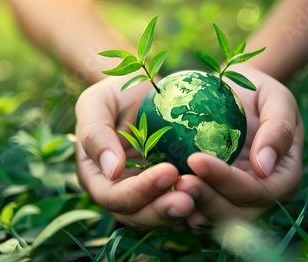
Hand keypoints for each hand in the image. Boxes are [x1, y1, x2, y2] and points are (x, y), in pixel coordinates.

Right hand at [75, 77, 194, 229]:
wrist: (145, 90)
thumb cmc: (116, 93)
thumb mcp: (97, 103)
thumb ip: (96, 134)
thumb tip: (111, 170)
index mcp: (96, 177)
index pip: (114, 197)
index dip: (139, 191)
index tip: (168, 171)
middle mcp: (120, 192)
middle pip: (137, 216)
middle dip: (162, 211)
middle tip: (189, 199)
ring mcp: (146, 194)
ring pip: (160, 217)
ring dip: (181, 213)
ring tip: (202, 197)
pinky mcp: (170, 190)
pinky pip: (181, 209)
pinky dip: (196, 208)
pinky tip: (212, 197)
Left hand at [174, 64, 303, 228]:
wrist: (233, 94)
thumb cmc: (259, 92)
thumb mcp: (277, 99)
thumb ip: (278, 129)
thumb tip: (264, 167)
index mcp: (283, 178)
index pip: (257, 190)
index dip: (226, 180)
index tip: (196, 159)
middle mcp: (260, 197)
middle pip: (234, 212)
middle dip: (205, 199)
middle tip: (178, 180)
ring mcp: (234, 201)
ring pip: (211, 219)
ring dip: (188, 208)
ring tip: (166, 189)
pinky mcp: (211, 198)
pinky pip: (194, 212)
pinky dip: (177, 210)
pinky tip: (158, 196)